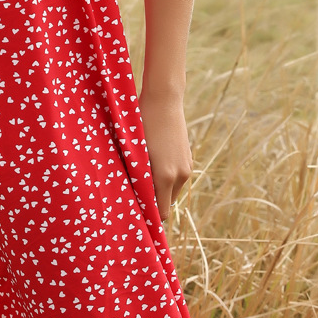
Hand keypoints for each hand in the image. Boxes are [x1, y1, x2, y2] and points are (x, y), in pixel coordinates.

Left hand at [138, 90, 191, 220]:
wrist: (164, 101)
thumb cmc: (142, 125)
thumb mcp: (134, 153)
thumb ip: (135, 178)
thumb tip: (129, 198)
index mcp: (165, 176)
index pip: (160, 212)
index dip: (147, 216)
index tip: (133, 213)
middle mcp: (180, 175)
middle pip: (166, 203)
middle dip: (151, 202)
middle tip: (132, 194)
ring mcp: (187, 167)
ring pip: (171, 190)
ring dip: (158, 189)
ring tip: (140, 176)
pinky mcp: (188, 159)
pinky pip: (176, 178)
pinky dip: (165, 178)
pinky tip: (151, 164)